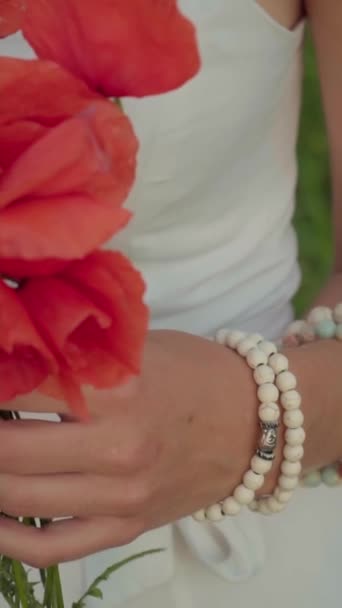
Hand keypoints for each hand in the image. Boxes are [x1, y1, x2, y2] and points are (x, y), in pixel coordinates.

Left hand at [0, 330, 260, 567]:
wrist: (255, 422)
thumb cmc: (194, 372)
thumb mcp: (137, 347)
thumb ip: (78, 354)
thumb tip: (14, 362)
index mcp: (121, 389)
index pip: (22, 389)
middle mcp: (119, 446)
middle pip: (10, 449)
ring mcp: (124, 495)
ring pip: (21, 497)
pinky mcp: (129, 526)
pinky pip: (51, 548)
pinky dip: (7, 538)